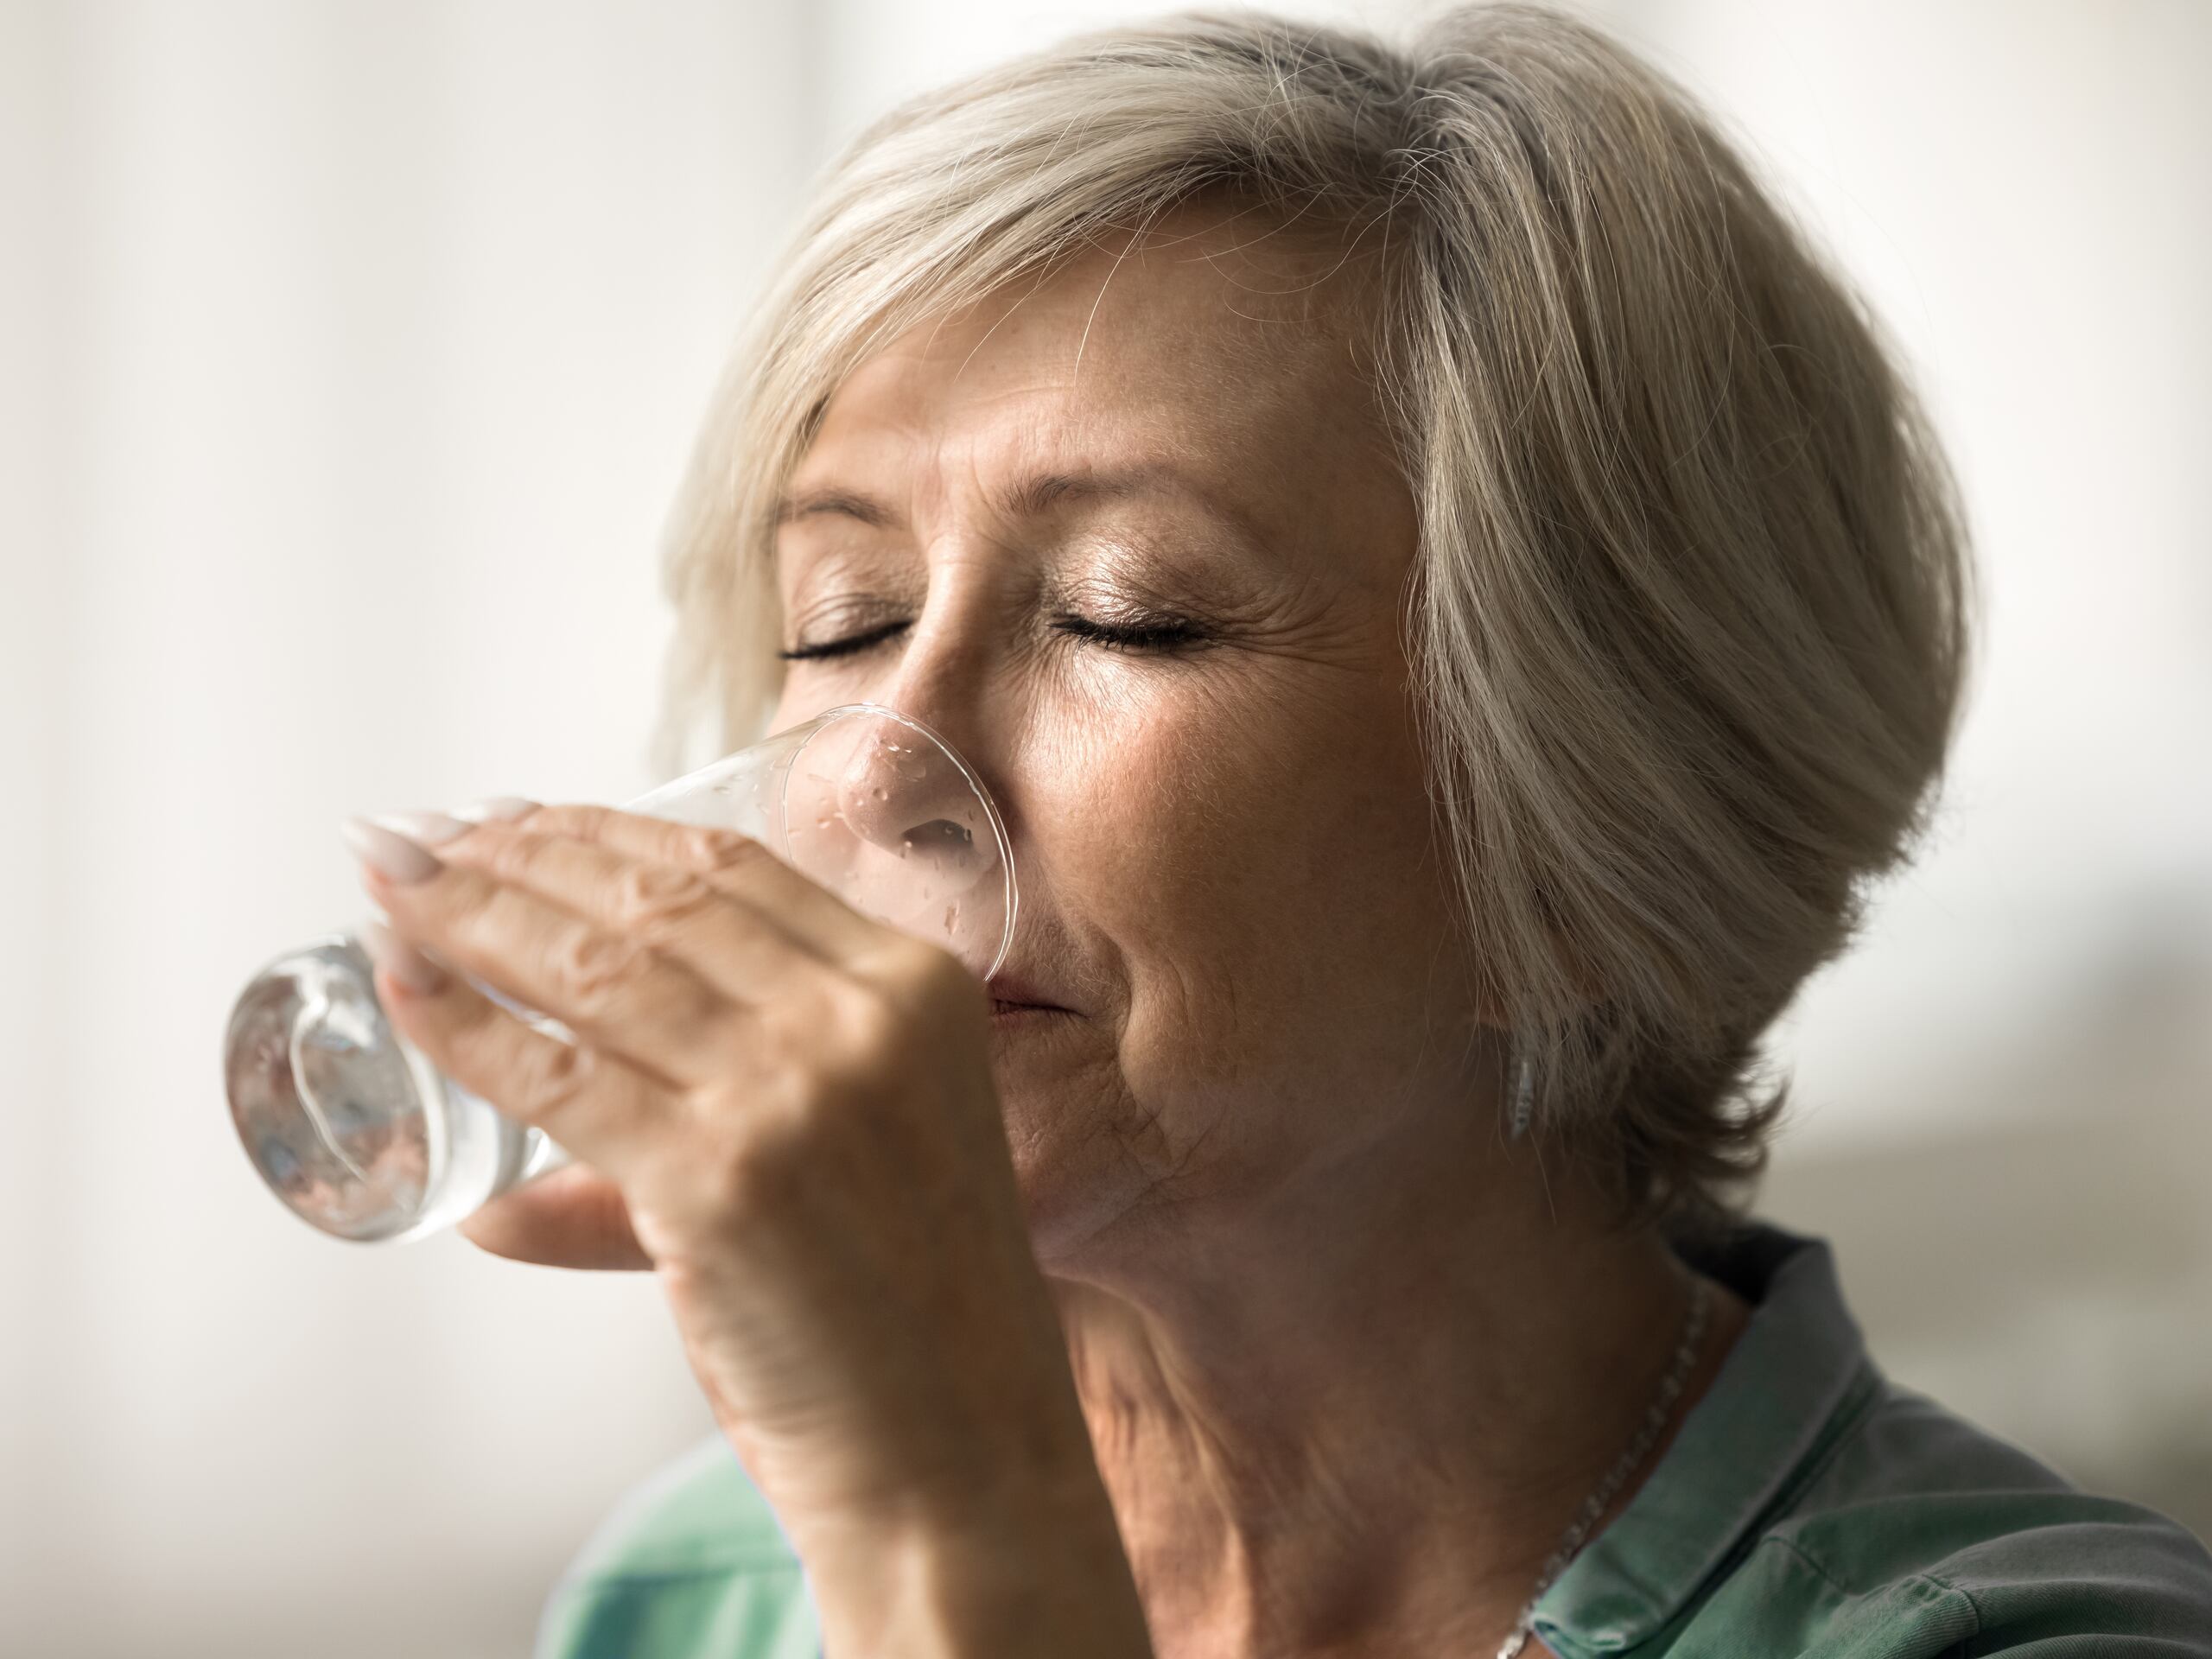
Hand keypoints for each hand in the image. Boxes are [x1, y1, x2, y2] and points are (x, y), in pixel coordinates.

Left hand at [346, 806, 1123, 1588]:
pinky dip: (464, 1028)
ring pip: (599, 967)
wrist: (959, 1443)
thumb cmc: (908, 1311)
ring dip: (470, 915)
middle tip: (417, 838)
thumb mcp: (863, 1150)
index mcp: (917, 987)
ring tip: (388, 888)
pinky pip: (558, 1077)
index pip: (733, 868)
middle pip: (654, 898)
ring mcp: (794, 1094)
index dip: (603, 829)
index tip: (514, 818)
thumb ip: (720, 1122)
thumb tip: (509, 1191)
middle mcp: (863, 1019)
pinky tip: (404, 989)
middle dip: (513, 853)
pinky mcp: (720, 1182)